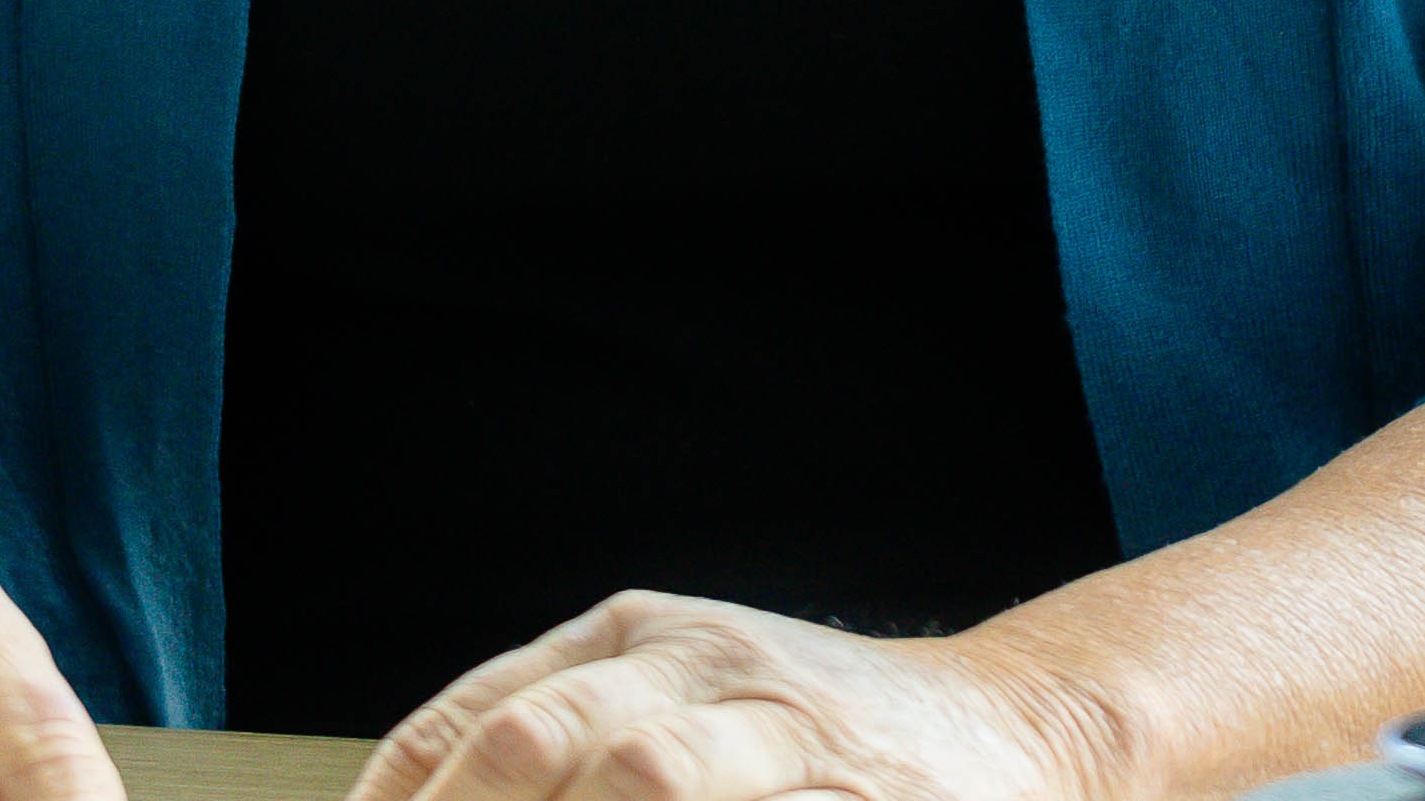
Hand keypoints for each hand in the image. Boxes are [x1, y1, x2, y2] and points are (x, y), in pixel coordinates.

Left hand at [355, 591, 1125, 800]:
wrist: (1017, 732)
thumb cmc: (811, 738)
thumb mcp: (680, 692)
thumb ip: (557, 731)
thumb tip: (407, 800)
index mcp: (648, 640)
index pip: (489, 720)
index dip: (412, 800)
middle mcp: (716, 676)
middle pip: (560, 742)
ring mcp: (794, 743)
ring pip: (647, 774)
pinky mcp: (861, 797)